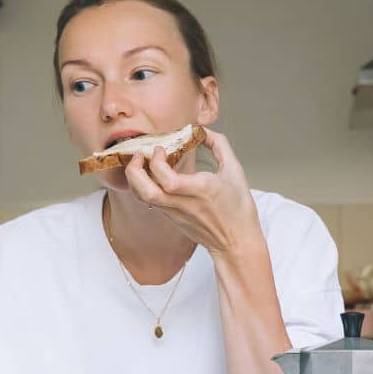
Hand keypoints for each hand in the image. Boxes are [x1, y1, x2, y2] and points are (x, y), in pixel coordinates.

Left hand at [122, 128, 261, 256]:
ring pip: (143, 198)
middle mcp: (184, 204)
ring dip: (134, 179)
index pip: (168, 179)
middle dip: (135, 171)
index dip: (157, 162)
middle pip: (146, 192)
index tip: (162, 149)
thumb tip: (202, 131)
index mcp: (201, 190)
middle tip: (139, 156)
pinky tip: (150, 176)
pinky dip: (142, 186)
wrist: (236, 242)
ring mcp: (175, 214)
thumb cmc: (238, 208)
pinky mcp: (172, 219)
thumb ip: (219, 145)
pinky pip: (149, 202)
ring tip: (139, 164)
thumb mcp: (235, 170)